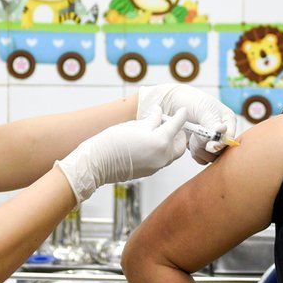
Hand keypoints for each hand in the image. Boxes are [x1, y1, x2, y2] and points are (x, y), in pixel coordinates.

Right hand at [55, 107, 188, 203]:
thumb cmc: (114, 140)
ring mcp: (157, 166)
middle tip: (170, 123)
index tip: (183, 110)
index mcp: (161, 141)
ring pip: (172, 154)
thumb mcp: (135, 125)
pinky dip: (161, 150)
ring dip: (170, 143)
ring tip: (159, 132)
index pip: (177, 125)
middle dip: (178, 133)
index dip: (180, 115)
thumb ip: (152, 119)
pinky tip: (150, 143)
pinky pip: (162, 160)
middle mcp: (163, 156)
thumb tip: (159, 113)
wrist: (99, 162)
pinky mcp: (150, 172)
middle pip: (180, 144)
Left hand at [138, 84, 236, 163]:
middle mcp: (222, 132)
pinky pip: (202, 159)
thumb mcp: (203, 109)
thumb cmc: (189, 100)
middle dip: (207, 145)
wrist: (170, 102)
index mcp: (228, 120)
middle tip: (196, 135)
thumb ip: (212, 124)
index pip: (229, 138)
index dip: (220, 143)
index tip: (209, 143)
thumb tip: (220, 135)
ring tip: (192, 137)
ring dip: (200, 149)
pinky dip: (195, 153)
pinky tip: (189, 142)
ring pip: (212, 156)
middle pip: (222, 150)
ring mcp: (211, 141)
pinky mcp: (200, 147)